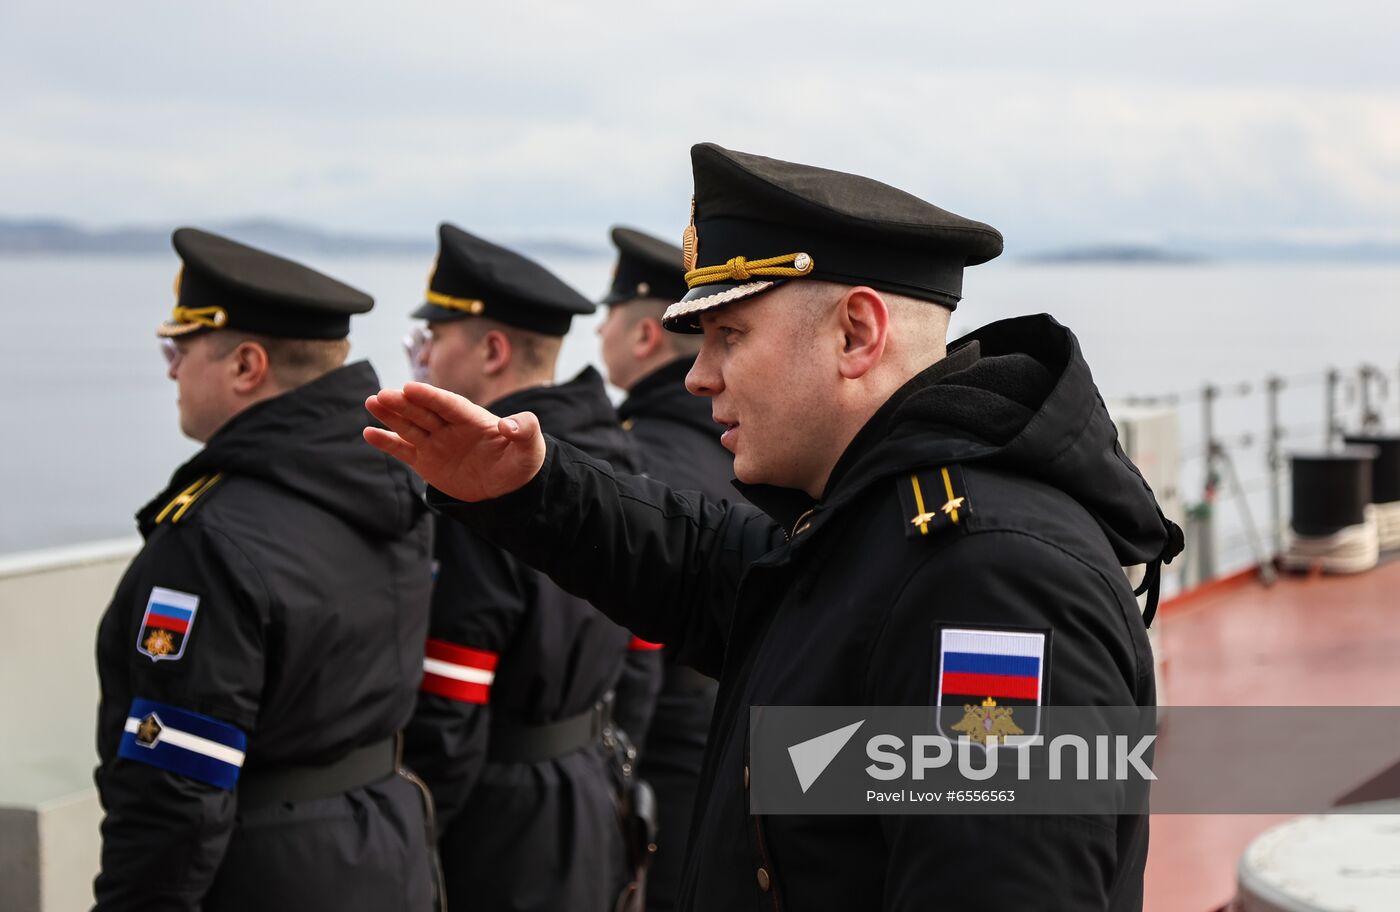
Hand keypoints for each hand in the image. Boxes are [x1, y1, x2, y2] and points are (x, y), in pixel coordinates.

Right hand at [364, 382, 545, 502]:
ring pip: (410, 426)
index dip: (431, 396)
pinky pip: (404, 450)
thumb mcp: (530, 446)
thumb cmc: (522, 461)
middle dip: (404, 403)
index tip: (411, 387)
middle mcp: (451, 427)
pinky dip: (387, 442)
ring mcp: (437, 443)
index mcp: (473, 418)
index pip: (449, 404)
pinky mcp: (427, 461)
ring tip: (371, 402)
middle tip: (382, 395)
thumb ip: (525, 429)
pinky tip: (369, 433)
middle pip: (424, 411)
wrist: (511, 488)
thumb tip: (510, 424)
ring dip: (390, 416)